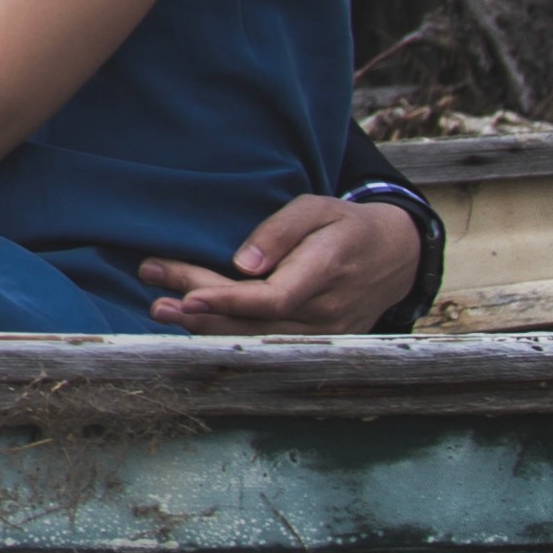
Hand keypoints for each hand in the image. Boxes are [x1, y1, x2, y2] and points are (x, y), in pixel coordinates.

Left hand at [140, 194, 422, 334]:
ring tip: (162, 311)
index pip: (271, 297)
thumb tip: (242, 263)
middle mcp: (327, 312)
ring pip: (258, 339)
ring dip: (207, 329)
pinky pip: (269, 344)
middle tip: (156, 301)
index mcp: (327, 271)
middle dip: (201, 313)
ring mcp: (325, 335)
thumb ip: (282, 231)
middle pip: (254, 322)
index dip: (226, 301)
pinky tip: (196, 326)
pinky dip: (230, 336)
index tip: (187, 296)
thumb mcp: (318, 208)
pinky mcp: (319, 344)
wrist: (396, 256)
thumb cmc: (347, 225)